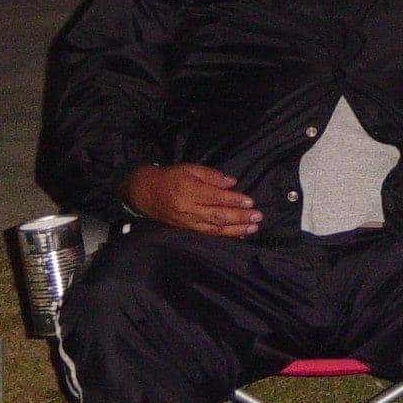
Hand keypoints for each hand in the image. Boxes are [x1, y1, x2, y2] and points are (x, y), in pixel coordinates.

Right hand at [120, 163, 260, 236]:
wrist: (144, 193)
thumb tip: (231, 183)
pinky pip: (208, 233)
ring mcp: (188, 221)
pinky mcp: (187, 228)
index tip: (251, 201)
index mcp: (189, 191)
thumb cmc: (170, 177)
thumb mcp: (189, 169)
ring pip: (215, 228)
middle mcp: (188, 208)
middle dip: (240, 217)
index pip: (216, 197)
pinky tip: (239, 234)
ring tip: (253, 227)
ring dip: (236, 229)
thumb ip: (211, 176)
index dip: (234, 200)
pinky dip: (225, 234)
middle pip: (218, 215)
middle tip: (258, 216)